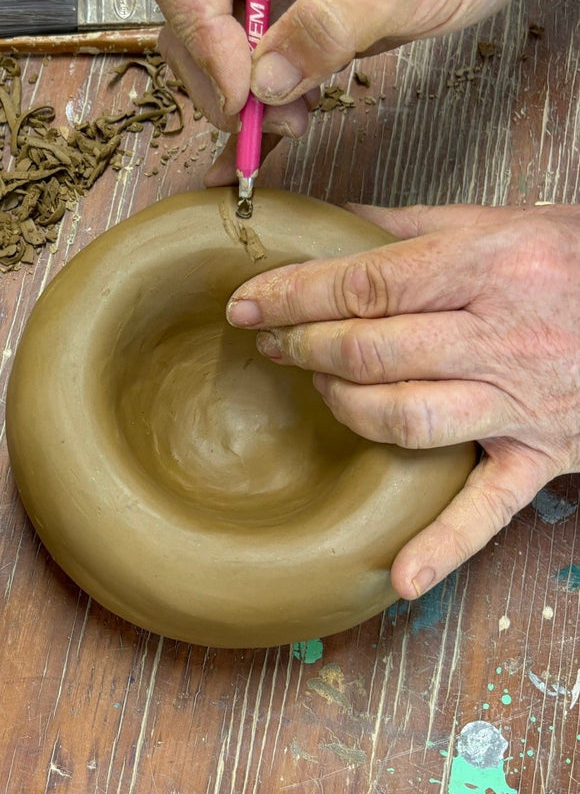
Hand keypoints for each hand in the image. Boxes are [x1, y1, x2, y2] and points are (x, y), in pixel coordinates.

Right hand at [140, 0, 575, 182]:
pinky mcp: (299, 28)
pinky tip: (253, 157)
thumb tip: (263, 83)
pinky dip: (252, 118)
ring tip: (290, 126)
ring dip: (236, 102)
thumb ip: (337, 21)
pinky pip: (257, 75)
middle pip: (187, 17)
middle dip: (214, 76)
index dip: (195, 30)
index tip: (241, 88)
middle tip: (263, 120)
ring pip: (214, 53)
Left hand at [225, 202, 579, 598]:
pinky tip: (400, 574)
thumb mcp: (499, 220)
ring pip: (407, 417)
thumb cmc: (578, 257)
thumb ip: (410, 224)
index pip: (366, 286)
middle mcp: (505, 336)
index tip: (247, 303)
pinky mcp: (543, 455)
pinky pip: (489, 506)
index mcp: (490, 265)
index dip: (293, 295)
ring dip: (345, 406)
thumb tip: (333, 219)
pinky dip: (444, 543)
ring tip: (321, 386)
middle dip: (304, 345)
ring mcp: (523, 401)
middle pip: (373, 351)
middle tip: (271, 341)